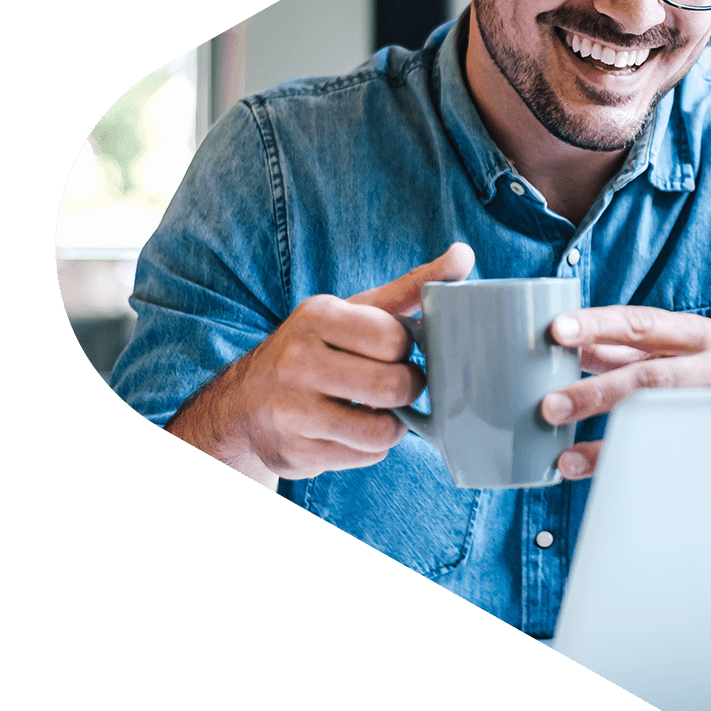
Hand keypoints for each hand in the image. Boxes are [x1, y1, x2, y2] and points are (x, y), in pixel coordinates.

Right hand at [167, 243, 474, 478]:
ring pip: (382, 429)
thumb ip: (412, 286)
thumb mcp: (357, 311)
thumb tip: (464, 254)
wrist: (246, 401)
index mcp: (317, 316)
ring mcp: (291, 410)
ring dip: (392, 424)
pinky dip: (370, 447)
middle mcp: (297, 360)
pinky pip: (364, 456)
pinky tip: (352, 430)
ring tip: (377, 409)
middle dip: (407, 389)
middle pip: (393, 386)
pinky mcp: (294, 452)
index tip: (394, 350)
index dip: (406, 349)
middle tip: (397, 385)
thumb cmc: (319, 348)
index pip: (396, 339)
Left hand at [540, 305, 710, 479]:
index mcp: (693, 334)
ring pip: (659, 421)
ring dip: (607, 441)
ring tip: (566, 457)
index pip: (640, 324)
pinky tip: (591, 473)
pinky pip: (667, 457)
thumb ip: (621, 351)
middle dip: (597, 393)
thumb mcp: (671, 353)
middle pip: (650, 377)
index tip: (557, 331)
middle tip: (550, 406)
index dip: (597, 325)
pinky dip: (626, 465)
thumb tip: (563, 347)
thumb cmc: (705, 377)